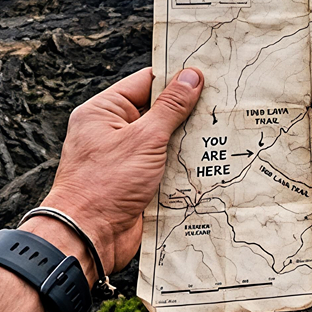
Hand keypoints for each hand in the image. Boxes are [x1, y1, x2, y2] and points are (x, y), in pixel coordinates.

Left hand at [28, 67, 203, 280]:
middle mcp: (113, 130)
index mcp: (104, 111)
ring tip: (223, 129)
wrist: (88, 237)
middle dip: (188, 110)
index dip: (176, 78)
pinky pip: (166, 163)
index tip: (208, 74)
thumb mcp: (144, 139)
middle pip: (158, 110)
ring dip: (189, 138)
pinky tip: (211, 158)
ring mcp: (126, 156)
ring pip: (166, 138)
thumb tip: (191, 76)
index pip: (146, 82)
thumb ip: (171, 107)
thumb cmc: (106, 184)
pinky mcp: (138, 180)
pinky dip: (185, 161)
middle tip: (222, 102)